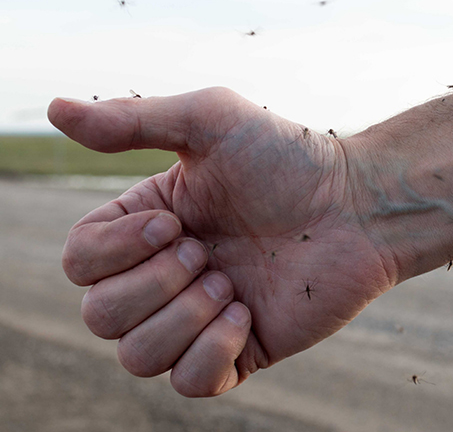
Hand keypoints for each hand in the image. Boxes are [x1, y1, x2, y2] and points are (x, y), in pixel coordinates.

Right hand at [48, 88, 396, 396]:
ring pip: (137, 356)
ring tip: (231, 282)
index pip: (80, 262)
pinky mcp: (241, 352)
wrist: (359, 205)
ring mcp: (202, 317)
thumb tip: (51, 110)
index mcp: (148, 227)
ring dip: (183, 318)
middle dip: (154, 285)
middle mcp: (166, 275)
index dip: (115, 252)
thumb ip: (133, 120)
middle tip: (210, 252)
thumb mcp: (210, 121)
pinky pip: (191, 385)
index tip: (177, 223)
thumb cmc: (289, 158)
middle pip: (99, 316)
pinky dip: (212, 354)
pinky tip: (248, 315)